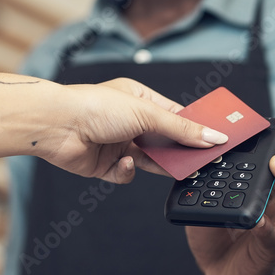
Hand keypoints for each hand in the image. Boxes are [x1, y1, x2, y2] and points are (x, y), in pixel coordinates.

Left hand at [39, 77, 228, 183]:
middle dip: (180, 150)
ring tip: (175, 170)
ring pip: (149, 161)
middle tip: (202, 161)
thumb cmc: (96, 107)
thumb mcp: (147, 115)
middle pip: (164, 140)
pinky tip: (123, 163)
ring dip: (160, 165)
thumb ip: (181, 129)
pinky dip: (127, 172)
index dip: (195, 127)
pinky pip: (125, 175)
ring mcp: (116, 144)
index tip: (217, 139)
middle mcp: (128, 121)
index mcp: (139, 100)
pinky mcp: (104, 165)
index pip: (175, 115)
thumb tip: (213, 136)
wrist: (56, 126)